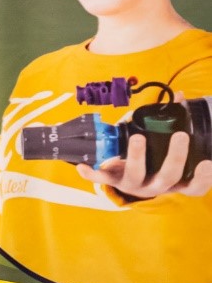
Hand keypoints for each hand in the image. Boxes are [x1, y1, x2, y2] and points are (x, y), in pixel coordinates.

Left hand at [77, 130, 211, 198]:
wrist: (125, 172)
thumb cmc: (152, 157)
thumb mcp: (165, 144)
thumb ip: (174, 121)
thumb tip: (181, 96)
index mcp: (174, 180)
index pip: (194, 187)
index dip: (203, 178)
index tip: (207, 163)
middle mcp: (156, 185)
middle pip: (169, 177)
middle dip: (175, 157)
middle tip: (180, 136)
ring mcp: (134, 184)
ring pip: (137, 176)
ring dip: (137, 157)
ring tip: (137, 138)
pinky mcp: (113, 180)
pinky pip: (100, 179)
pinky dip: (91, 173)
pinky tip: (83, 166)